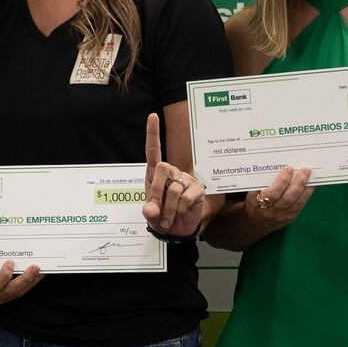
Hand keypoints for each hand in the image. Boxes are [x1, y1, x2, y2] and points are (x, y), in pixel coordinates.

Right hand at [0, 260, 44, 304]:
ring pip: (17, 292)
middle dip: (25, 279)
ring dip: (31, 281)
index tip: (10, 263)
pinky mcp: (5, 297)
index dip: (3, 276)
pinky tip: (36, 275)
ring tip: (40, 271)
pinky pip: (19, 291)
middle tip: (35, 267)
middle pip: (10, 290)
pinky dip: (29, 283)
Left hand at [139, 111, 211, 237]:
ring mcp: (186, 179)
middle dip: (157, 191)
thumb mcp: (151, 215)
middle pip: (163, 168)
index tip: (153, 116)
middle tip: (156, 211)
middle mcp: (171, 173)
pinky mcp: (198, 189)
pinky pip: (187, 197)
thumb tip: (151, 210)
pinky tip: (180, 214)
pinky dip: (180, 210)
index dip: (153, 133)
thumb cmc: (162, 217)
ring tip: (168, 219)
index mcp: (155, 174)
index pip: (153, 150)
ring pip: (175, 188)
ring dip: (168, 209)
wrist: (178, 230)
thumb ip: (149, 210)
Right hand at [243, 166, 313, 230]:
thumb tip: (278, 167)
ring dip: (305, 187)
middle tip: (305, 170)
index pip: (273, 193)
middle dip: (298, 182)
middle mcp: (271, 211)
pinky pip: (301, 205)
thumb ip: (261, 183)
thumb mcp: (252, 193)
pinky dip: (307, 193)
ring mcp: (282, 216)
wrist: (256, 222)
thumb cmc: (254, 202)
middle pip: (288, 197)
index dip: (282, 180)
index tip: (289, 168)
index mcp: (259, 203)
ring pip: (297, 201)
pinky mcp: (290, 217)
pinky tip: (310, 185)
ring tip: (309, 175)